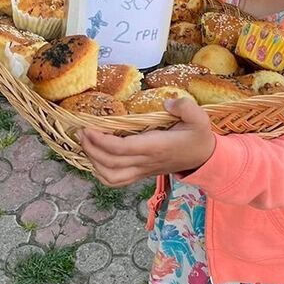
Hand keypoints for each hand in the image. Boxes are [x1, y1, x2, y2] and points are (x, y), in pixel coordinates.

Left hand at [79, 96, 215, 186]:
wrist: (203, 158)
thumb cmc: (198, 137)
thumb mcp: (199, 118)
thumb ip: (185, 107)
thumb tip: (168, 102)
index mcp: (156, 147)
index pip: (122, 149)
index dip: (101, 140)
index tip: (88, 127)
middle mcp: (146, 161)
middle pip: (110, 162)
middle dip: (90, 148)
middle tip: (80, 131)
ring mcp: (142, 170)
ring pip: (110, 176)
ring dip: (93, 162)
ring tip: (85, 144)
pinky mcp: (141, 174)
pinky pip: (116, 181)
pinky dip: (100, 173)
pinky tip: (95, 158)